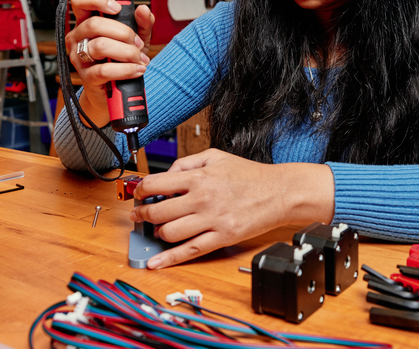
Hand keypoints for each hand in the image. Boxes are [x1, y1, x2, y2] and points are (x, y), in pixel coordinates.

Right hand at [64, 0, 154, 127]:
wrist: (117, 93)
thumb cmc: (122, 61)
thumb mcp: (135, 38)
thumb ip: (142, 22)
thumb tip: (143, 9)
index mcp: (86, 23)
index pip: (80, 2)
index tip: (118, 7)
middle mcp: (78, 38)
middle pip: (94, 24)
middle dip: (123, 32)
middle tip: (137, 43)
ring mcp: (79, 58)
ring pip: (100, 46)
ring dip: (126, 52)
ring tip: (139, 59)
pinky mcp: (86, 77)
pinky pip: (104, 70)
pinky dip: (126, 69)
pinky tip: (136, 70)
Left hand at [131, 149, 334, 268]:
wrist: (279, 192)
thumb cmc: (250, 175)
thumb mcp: (216, 156)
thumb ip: (188, 162)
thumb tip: (167, 175)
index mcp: (199, 177)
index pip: (156, 185)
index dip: (141, 191)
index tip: (138, 194)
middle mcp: (202, 199)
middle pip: (158, 212)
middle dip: (143, 215)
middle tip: (139, 215)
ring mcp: (212, 220)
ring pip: (170, 233)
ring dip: (158, 233)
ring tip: (160, 229)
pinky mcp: (222, 237)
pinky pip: (190, 251)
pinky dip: (169, 259)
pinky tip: (156, 262)